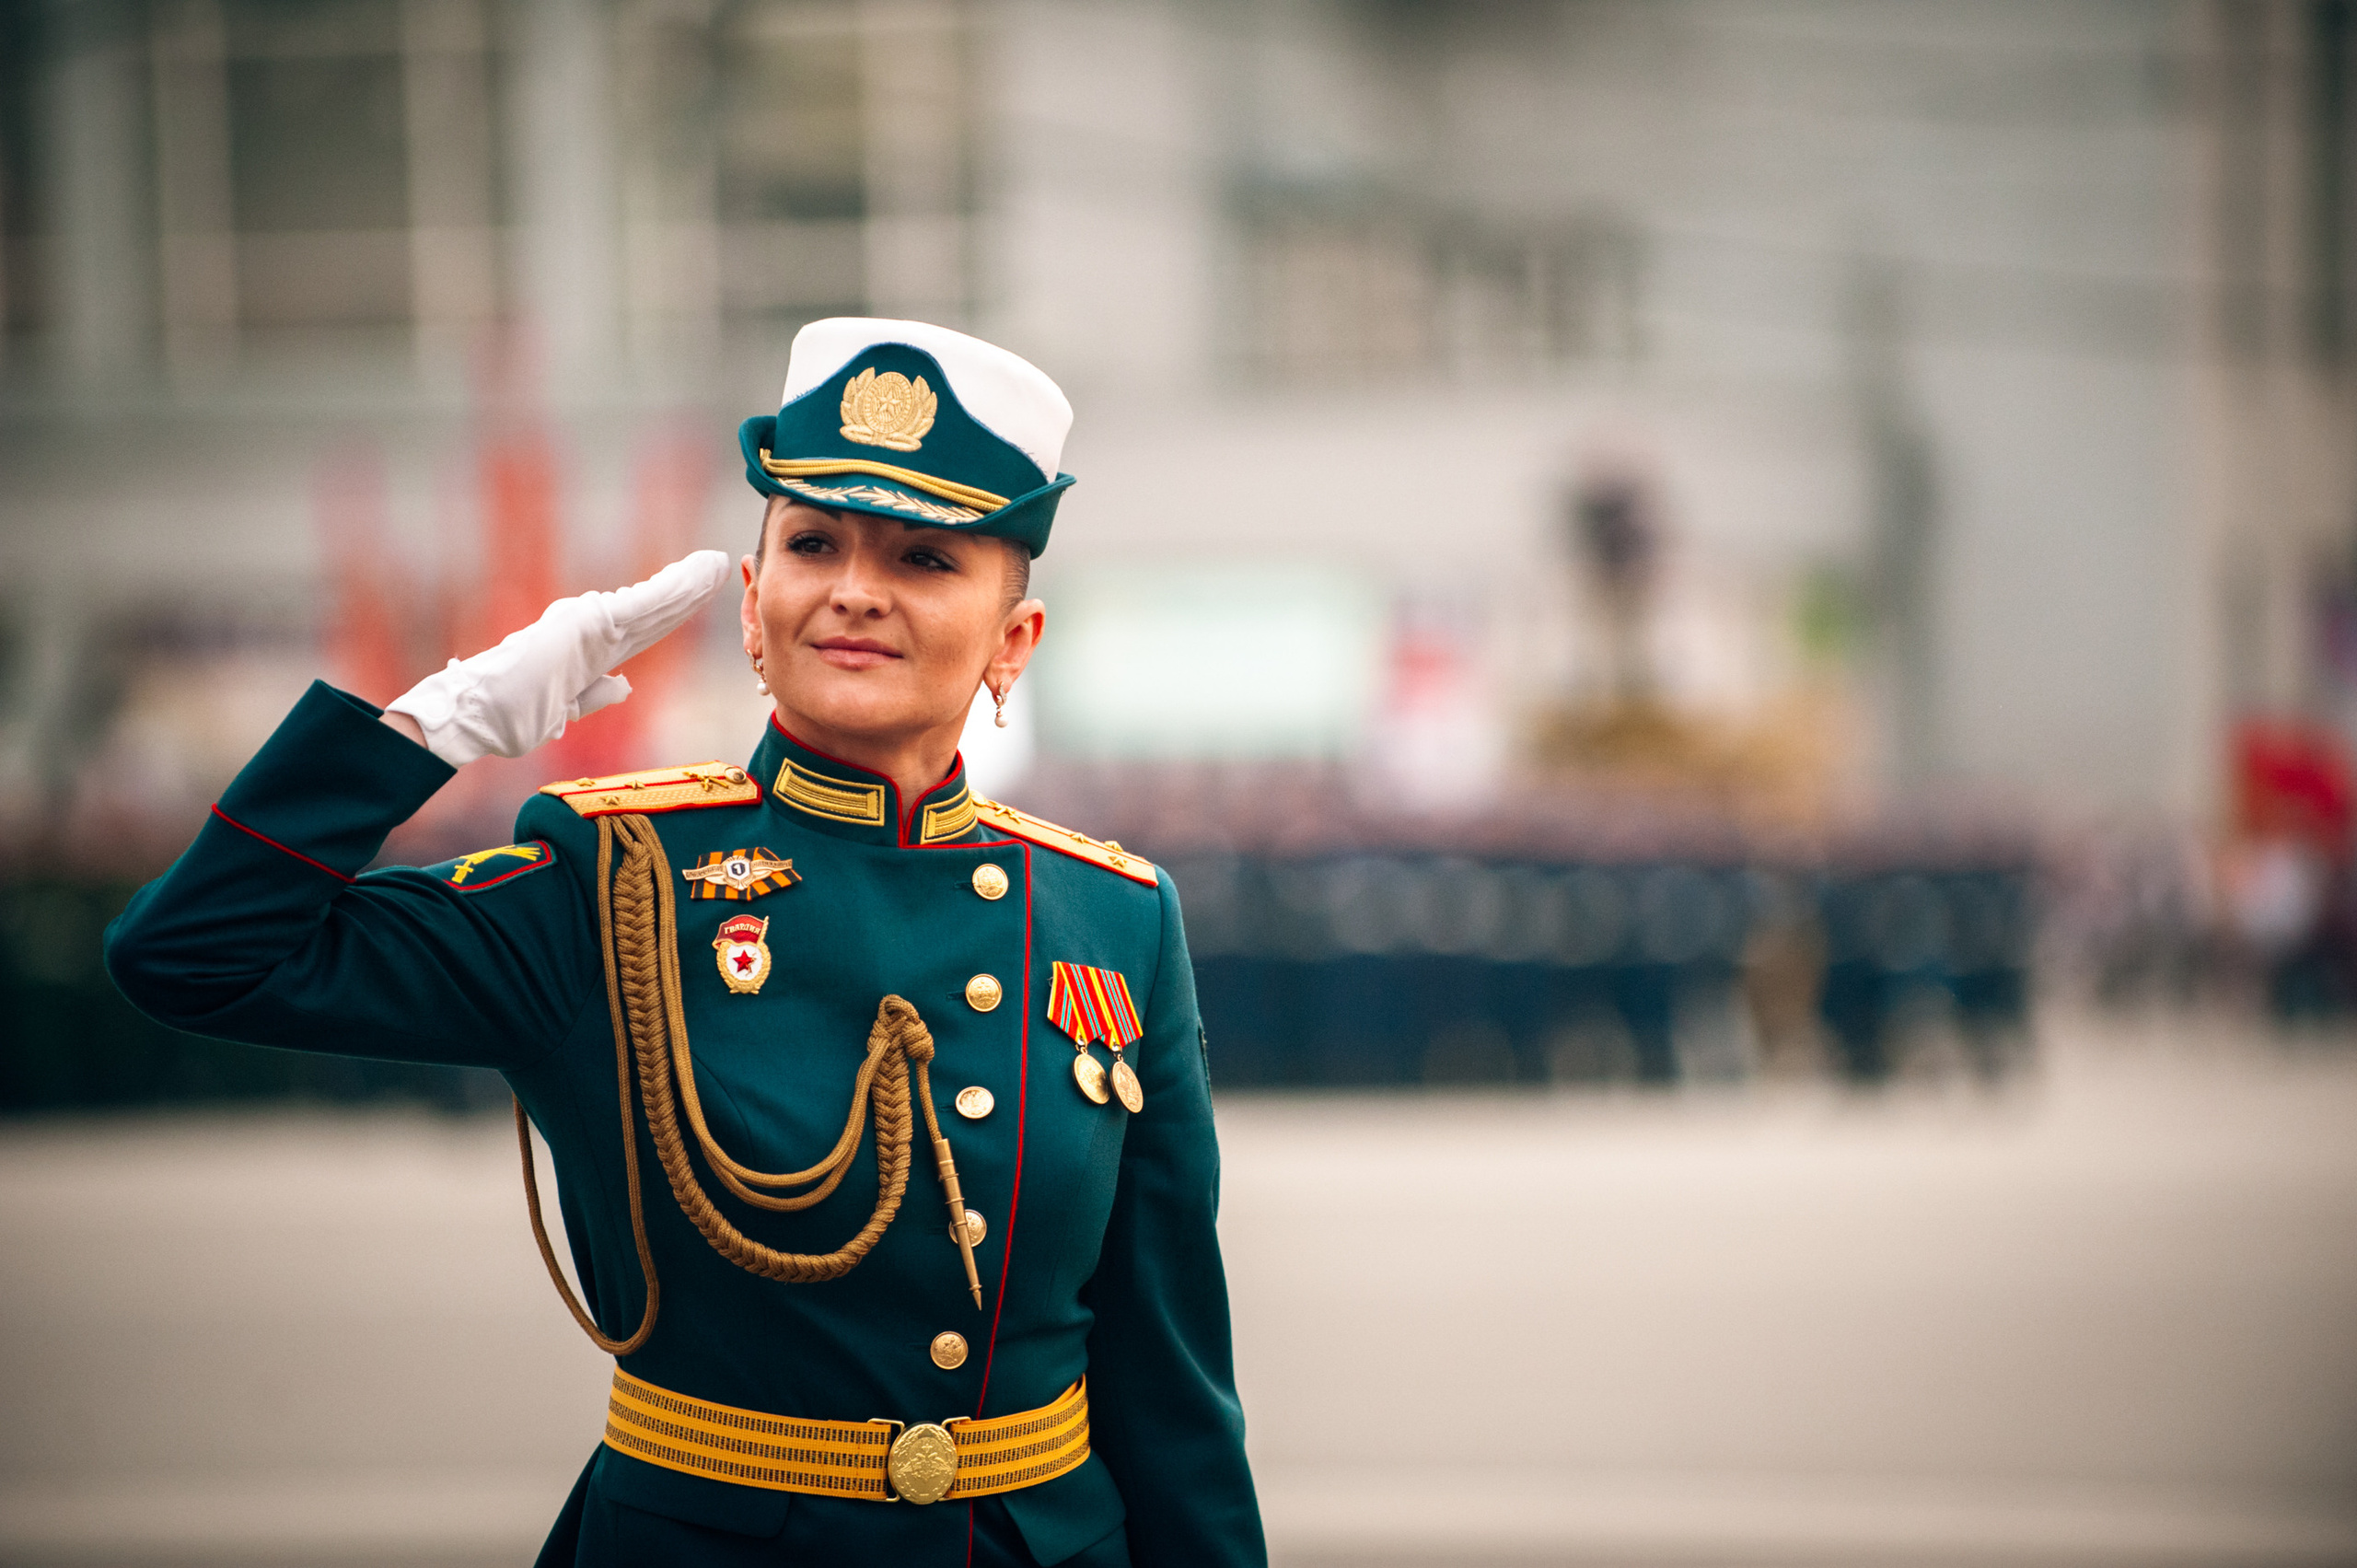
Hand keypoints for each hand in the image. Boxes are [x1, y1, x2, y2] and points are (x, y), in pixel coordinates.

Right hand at [384, 550, 732, 766]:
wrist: (478, 714)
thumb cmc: (509, 714)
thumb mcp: (565, 709)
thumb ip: (596, 694)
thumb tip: (624, 686)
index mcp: (595, 652)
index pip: (648, 628)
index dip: (678, 609)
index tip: (704, 593)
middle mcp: (596, 632)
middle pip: (657, 609)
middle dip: (692, 587)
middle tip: (721, 562)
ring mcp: (591, 624)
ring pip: (655, 601)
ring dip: (689, 581)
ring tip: (717, 561)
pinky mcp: (588, 624)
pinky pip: (642, 605)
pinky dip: (673, 589)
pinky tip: (697, 574)